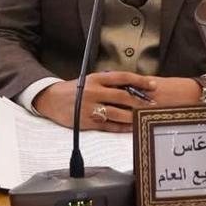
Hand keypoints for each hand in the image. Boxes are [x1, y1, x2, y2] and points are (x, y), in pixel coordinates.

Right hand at [33, 72, 172, 132]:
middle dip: (140, 100)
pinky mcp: (87, 121)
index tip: (153, 85)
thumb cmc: (75, 89)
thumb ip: (108, 83)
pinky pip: (108, 125)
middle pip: (122, 96)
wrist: (51, 99)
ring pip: (117, 113)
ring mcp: (90, 107)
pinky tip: (131, 127)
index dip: (139, 81)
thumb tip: (131, 87)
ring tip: (145, 117)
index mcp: (96, 79)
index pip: (122, 77)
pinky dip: (121, 127)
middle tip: (154, 104)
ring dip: (133, 115)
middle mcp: (94, 92)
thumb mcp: (90, 80)